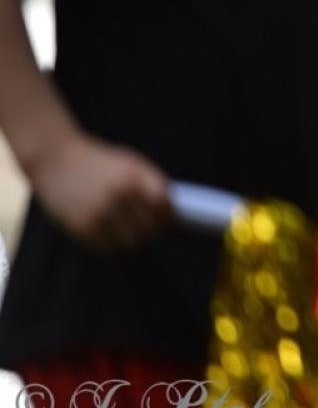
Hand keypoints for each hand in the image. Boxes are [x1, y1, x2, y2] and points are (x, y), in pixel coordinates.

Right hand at [30, 132, 171, 253]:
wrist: (55, 158)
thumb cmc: (98, 161)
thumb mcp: (130, 162)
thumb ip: (150, 184)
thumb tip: (171, 210)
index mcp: (134, 176)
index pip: (163, 206)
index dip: (170, 217)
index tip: (171, 222)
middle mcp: (119, 195)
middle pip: (150, 227)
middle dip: (155, 232)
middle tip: (154, 233)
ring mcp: (100, 212)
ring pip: (131, 242)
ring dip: (136, 242)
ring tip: (134, 237)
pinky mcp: (82, 227)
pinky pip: (108, 249)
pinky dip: (115, 247)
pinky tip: (115, 239)